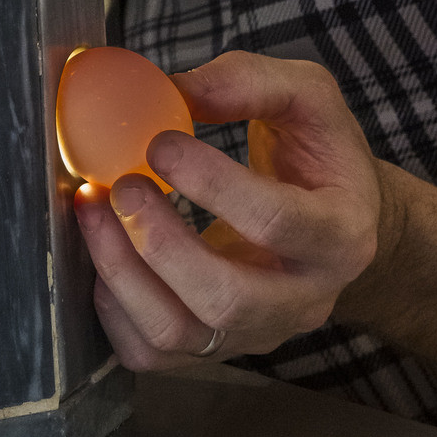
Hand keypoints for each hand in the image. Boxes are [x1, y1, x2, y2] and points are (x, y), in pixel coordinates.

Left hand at [75, 50, 384, 369]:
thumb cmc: (320, 155)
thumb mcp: (310, 98)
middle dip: (160, 243)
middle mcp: (306, 298)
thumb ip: (251, 83)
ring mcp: (260, 332)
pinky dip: (115, 311)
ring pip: (182, 333)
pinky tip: (105, 258)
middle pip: (226, 298)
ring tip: (95, 215)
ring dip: (124, 275)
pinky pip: (155, 353)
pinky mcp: (219, 348)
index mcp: (341, 232)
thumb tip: (173, 89)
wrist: (339, 221)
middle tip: (121, 187)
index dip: (212, 184)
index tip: (159, 143)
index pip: (276, 222)